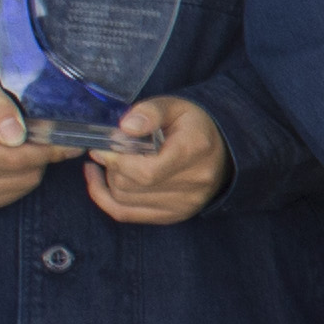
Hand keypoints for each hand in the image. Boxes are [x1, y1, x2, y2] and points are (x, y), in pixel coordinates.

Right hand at [0, 72, 74, 213]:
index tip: (72, 142)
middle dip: (41, 155)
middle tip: (51, 139)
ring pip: (20, 184)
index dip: (47, 150)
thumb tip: (16, 134)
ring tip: (25, 145)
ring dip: (33, 166)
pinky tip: (14, 161)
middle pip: (20, 172)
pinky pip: (12, 194)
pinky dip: (22, 179)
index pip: (12, 156)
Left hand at [83, 96, 229, 225]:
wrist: (224, 152)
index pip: (147, 170)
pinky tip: (100, 183)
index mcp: (194, 151)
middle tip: (107, 150)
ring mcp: (183, 204)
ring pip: (124, 200)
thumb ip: (150, 112)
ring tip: (112, 163)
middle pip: (131, 186)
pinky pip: (125, 214)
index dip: (117, 161)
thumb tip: (126, 127)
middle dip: (111, 167)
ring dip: (109, 181)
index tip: (102, 147)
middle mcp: (193, 184)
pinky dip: (105, 199)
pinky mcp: (172, 216)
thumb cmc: (193, 127)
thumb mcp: (174, 107)